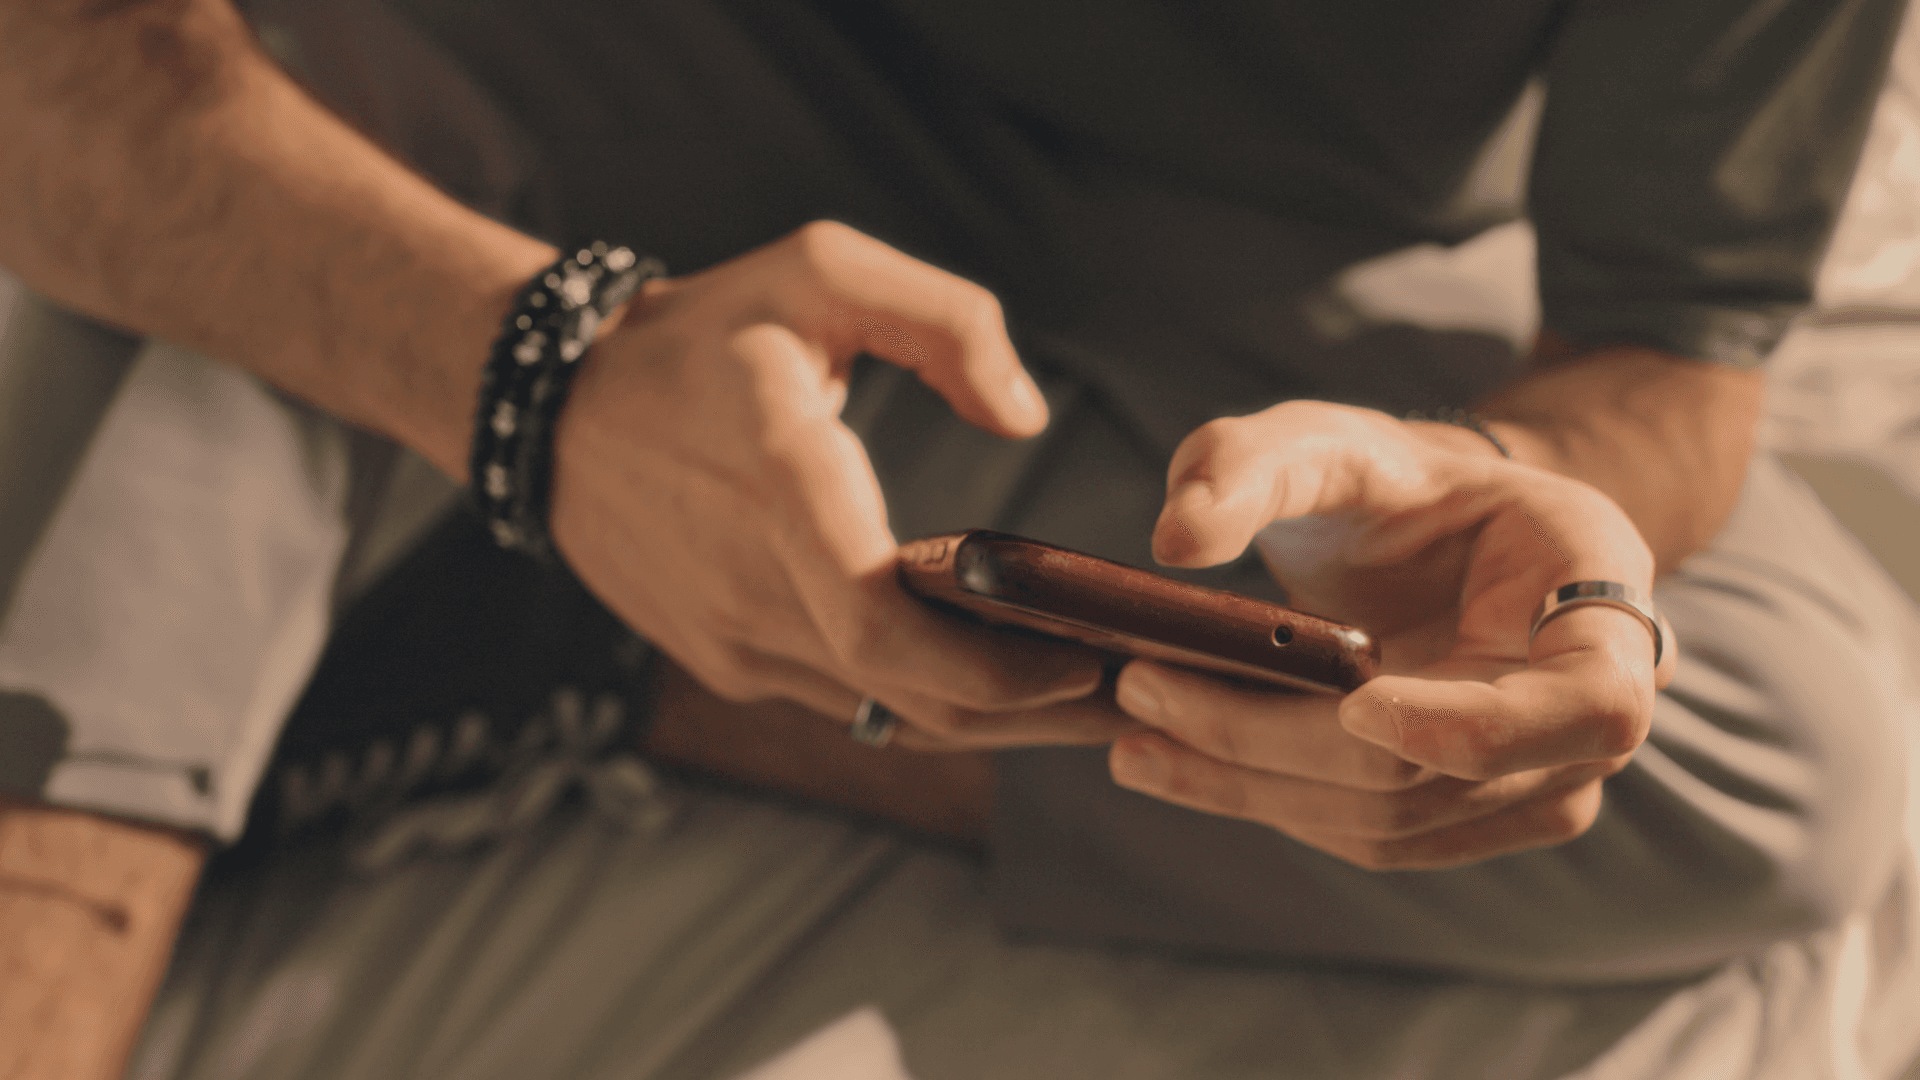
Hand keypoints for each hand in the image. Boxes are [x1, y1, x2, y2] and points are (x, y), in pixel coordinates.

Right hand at [549, 221, 1117, 748]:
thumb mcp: (822, 267)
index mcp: (781, 483)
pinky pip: (845, 699)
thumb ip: (947, 322)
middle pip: (913, 696)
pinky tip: (988, 674)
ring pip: (886, 713)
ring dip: (990, 714)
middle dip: (1036, 711)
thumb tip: (1025, 418)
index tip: (1089, 656)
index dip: (997, 666)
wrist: (556, 409)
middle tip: (1132, 696)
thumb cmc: (702, 333)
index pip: (885, 624)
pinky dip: (925, 696)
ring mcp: (732, 638)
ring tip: (1083, 693)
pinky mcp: (725, 659)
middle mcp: (752, 584)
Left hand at [1107, 401, 1674, 868]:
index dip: (1475, 727)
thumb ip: (1252, 463)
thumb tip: (1176, 540)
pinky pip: (1369, 838)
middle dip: (1275, 744)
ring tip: (1135, 738)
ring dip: (1250, 789)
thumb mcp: (1327, 438)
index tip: (1354, 704)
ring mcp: (1539, 777)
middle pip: (1436, 774)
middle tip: (1145, 692)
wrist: (1433, 536)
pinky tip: (1183, 762)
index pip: (1586, 704)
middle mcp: (1593, 706)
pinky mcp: (1471, 817)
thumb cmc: (1398, 483)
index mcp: (1601, 593)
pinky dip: (1269, 804)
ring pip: (1389, 822)